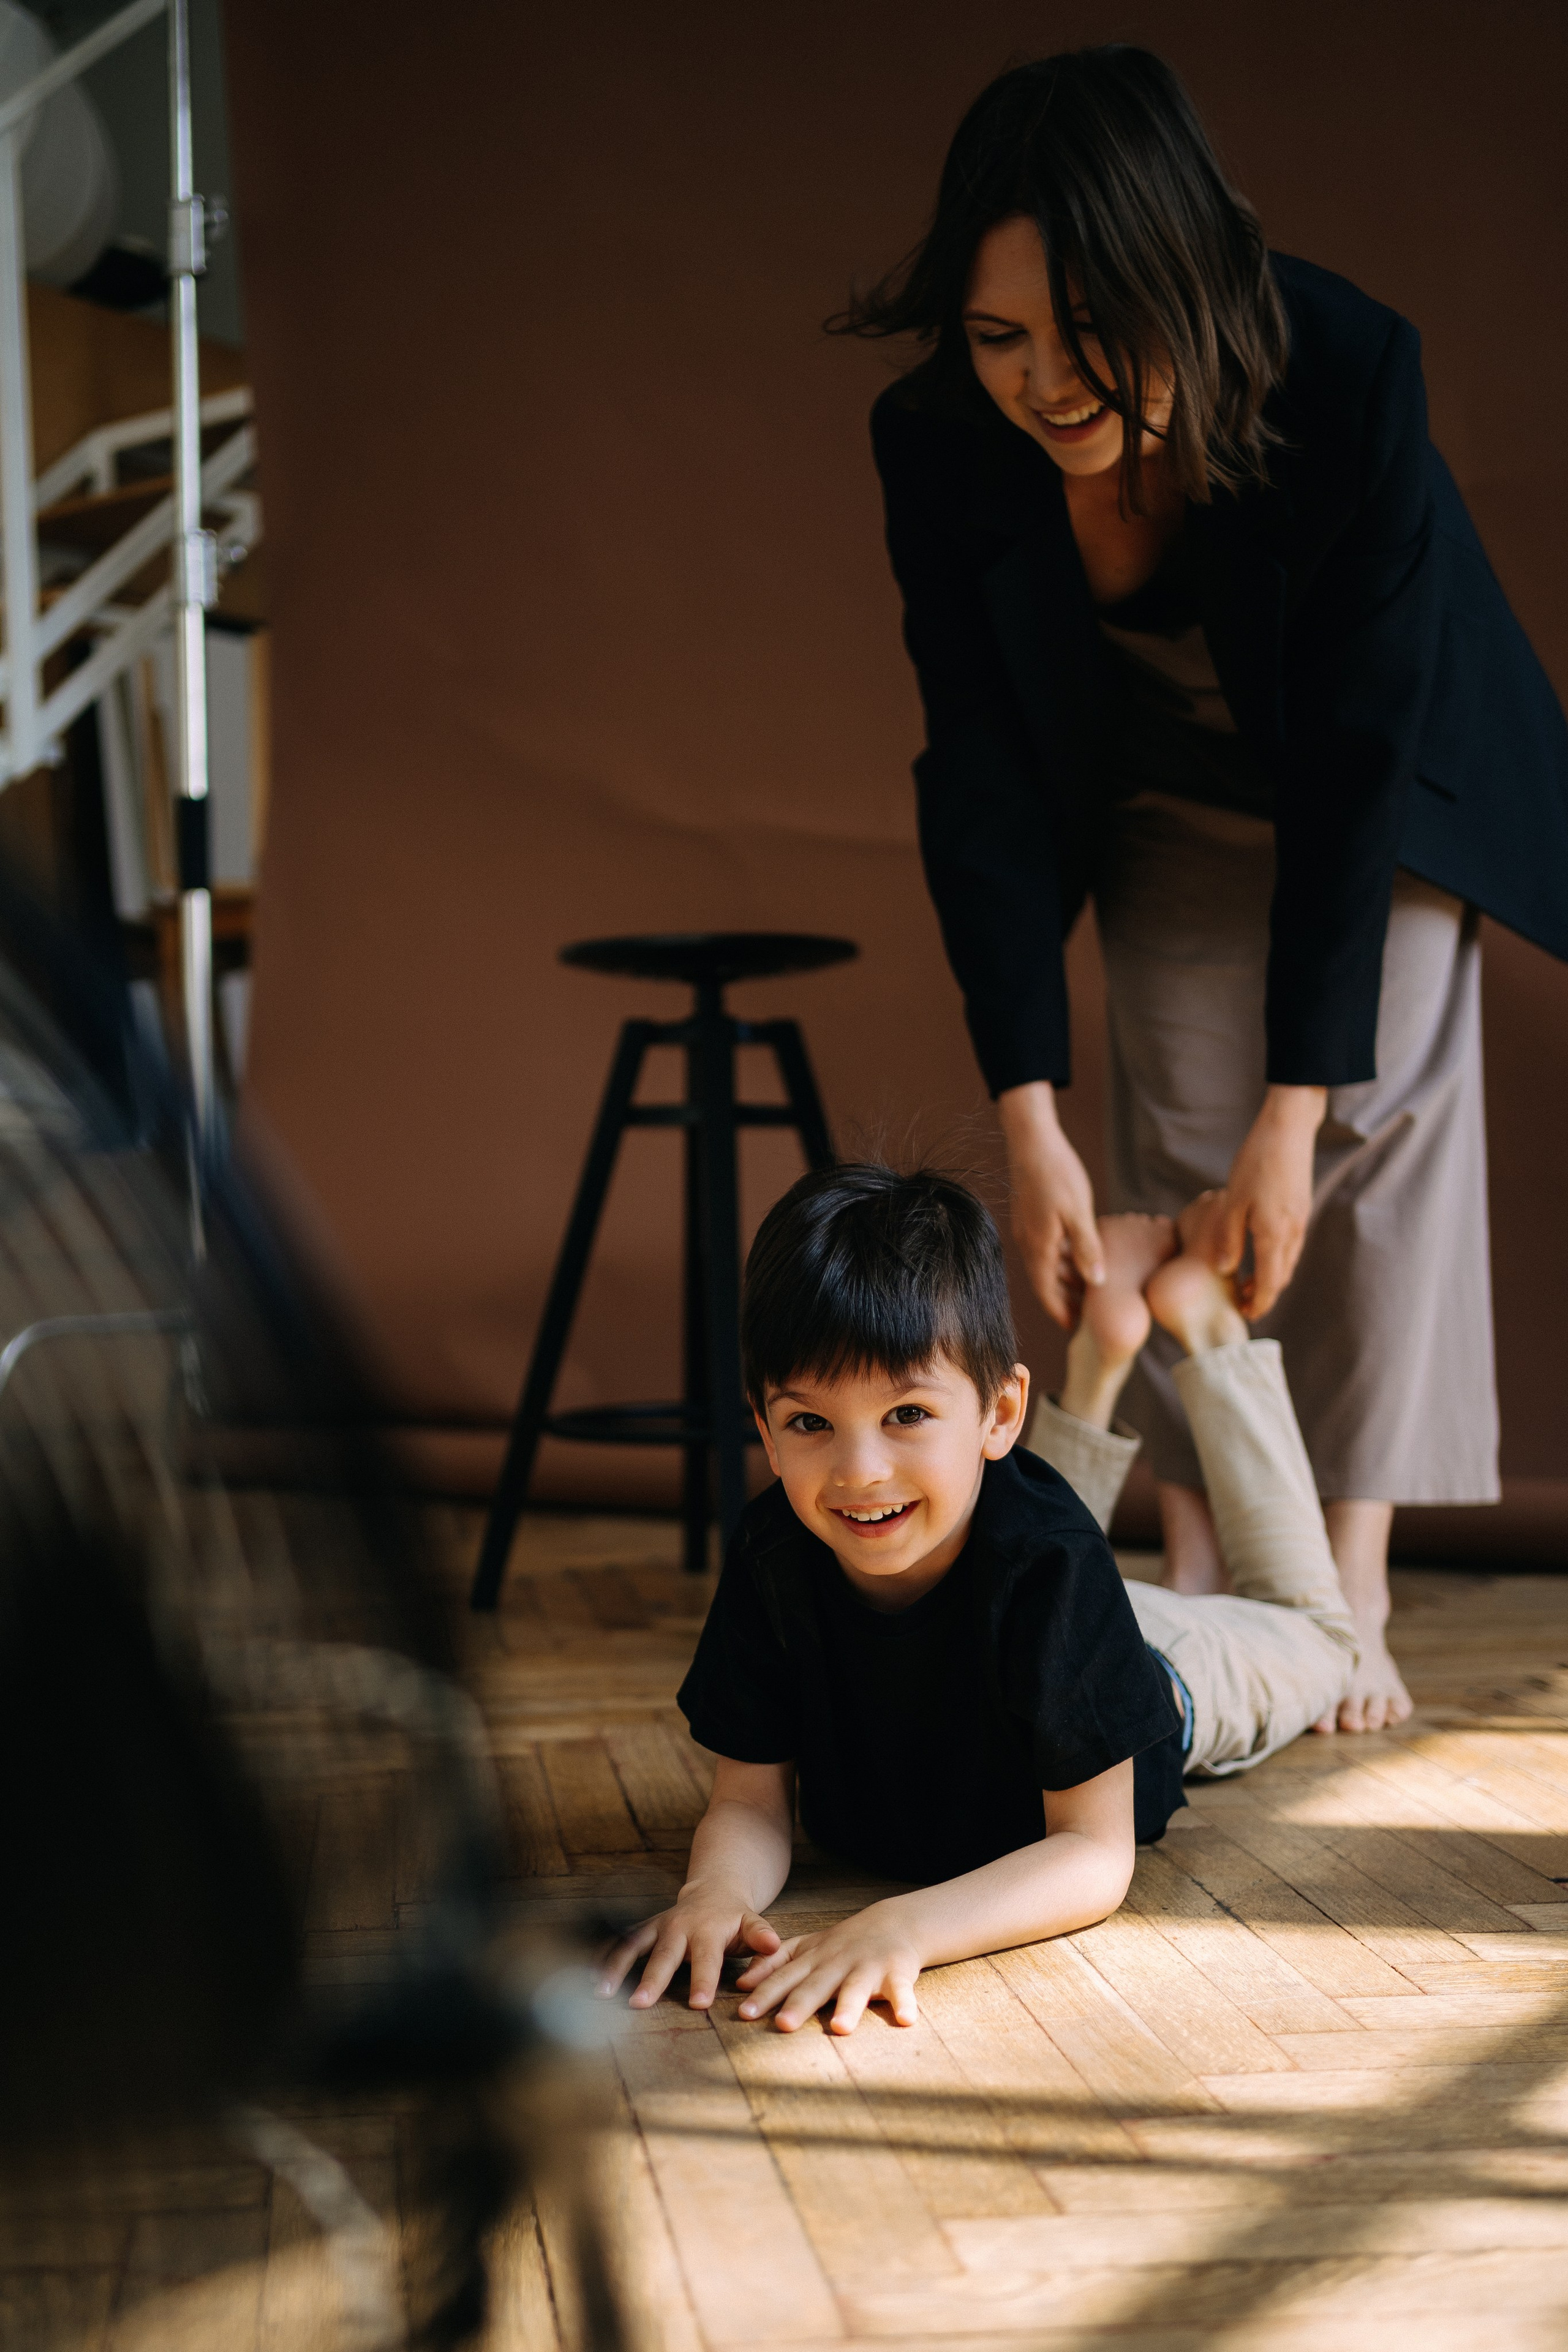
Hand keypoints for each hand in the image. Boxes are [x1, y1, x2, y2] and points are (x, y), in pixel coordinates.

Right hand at [598, 1885, 780, 2011]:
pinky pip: (620, 1943)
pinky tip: (588, 1978)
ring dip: (616, 1968)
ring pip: (634, 1946)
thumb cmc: (735, 1918)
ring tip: (600, 1992)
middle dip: (652, 1980)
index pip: (707, 1959)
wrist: (713, 1890)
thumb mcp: (752, 1923)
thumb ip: (761, 1936)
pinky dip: (603, 1958)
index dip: (703, 1980)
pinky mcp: (643, 1929)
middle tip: (640, 2004)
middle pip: (664, 1955)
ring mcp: (657, 1926)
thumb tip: (774, 1945)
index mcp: (707, 1930)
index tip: (698, 2004)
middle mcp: (678, 1927)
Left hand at [734, 1900, 921, 2033]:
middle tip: (782, 2025)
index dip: (764, 1994)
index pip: (784, 1978)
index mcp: (814, 1960)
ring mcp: (867, 1967)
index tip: (744, 2013)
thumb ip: (774, 1963)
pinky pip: (901, 1990)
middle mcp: (837, 1963)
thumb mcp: (805, 1948)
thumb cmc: (842, 1944)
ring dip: (849, 2007)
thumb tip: (741, 1982)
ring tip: (840, 2027)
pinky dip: (905, 2003)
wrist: (893, 1923)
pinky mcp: (897, 1973)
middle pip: (816, 1986)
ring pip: (856, 1988)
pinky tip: (907, 2020)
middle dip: (799, 2005)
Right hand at [998, 1082, 1104, 1328]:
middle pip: (1047, 1282)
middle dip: (1066, 1299)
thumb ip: (1087, 1249)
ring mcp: (1029, 1229)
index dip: (1062, 1313)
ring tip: (1090, 1290)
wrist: (1031, 1138)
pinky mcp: (1033, 1216)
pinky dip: (1064, 1258)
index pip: (1046, 1293)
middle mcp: (1029, 1242)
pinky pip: (1049, 1247)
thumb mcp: (1078, 1212)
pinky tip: (1083, 1256)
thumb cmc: (1056, 1172)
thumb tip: (1097, 1283)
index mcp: (1038, 1247)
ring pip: (1049, 1264)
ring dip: (1067, 1279)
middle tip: (1090, 1314)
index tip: (1078, 1330)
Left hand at [1207, 1085, 1327, 1317]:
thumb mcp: (1233, 1201)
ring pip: (1288, 1260)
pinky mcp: (1301, 1207)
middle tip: (1243, 1300)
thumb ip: (1229, 1238)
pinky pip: (1291, 1243)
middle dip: (1264, 1293)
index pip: (1270, 1283)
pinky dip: (1278, 1257)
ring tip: (1248, 1279)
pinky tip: (1261, 1250)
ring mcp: (1300, 1219)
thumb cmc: (1256, 1161)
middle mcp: (1293, 1232)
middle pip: (1281, 1276)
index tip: (1246, 1314)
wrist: (1289, 1129)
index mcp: (1274, 1234)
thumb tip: (1225, 1269)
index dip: (1259, 1302)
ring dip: (1272, 1275)